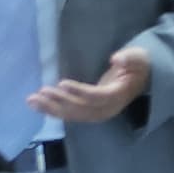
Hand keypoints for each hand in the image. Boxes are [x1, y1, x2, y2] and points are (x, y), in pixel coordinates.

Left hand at [28, 43, 151, 124]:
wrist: (140, 79)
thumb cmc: (137, 66)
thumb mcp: (138, 57)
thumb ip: (130, 58)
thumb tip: (116, 59)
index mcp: (118, 95)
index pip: (97, 97)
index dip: (79, 92)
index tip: (62, 83)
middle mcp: (107, 109)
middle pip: (81, 109)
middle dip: (59, 102)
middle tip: (40, 92)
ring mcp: (98, 112)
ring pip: (73, 114)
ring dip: (51, 108)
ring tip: (32, 100)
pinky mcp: (90, 112)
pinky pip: (71, 115)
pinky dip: (53, 111)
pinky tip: (38, 106)